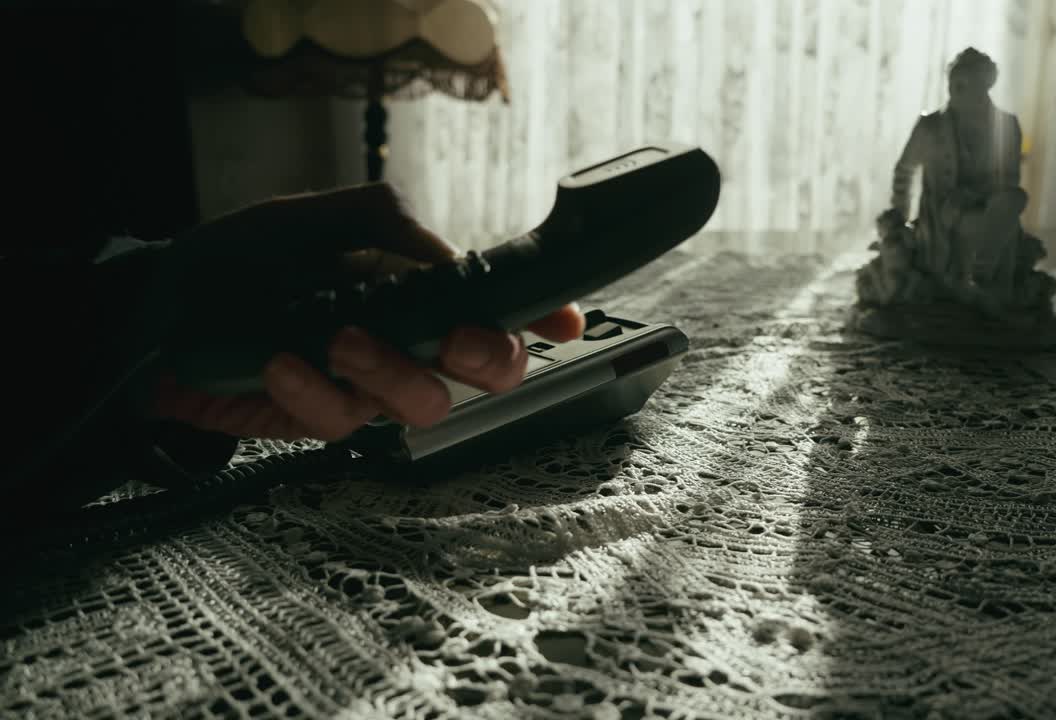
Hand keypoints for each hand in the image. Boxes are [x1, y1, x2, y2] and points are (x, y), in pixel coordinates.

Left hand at [145, 183, 585, 441]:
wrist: (156, 312)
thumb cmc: (238, 256)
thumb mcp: (314, 214)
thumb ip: (385, 219)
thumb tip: (449, 257)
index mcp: (421, 283)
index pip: (501, 302)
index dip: (545, 315)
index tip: (564, 319)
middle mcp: (411, 336)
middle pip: (491, 368)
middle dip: (488, 356)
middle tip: (455, 336)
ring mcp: (372, 383)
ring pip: (428, 404)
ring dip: (395, 372)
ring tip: (340, 339)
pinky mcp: (327, 417)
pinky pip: (347, 420)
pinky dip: (316, 393)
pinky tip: (282, 360)